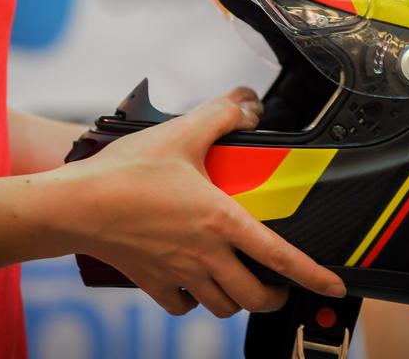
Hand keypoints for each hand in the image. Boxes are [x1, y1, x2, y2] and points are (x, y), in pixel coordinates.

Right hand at [62, 87, 345, 316]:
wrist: (75, 205)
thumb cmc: (126, 172)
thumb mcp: (182, 133)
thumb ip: (222, 114)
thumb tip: (248, 103)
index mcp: (221, 220)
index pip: (279, 256)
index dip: (312, 274)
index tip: (333, 285)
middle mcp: (205, 254)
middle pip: (253, 296)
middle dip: (273, 296)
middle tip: (278, 286)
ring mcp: (179, 273)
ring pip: (221, 307)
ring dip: (236, 299)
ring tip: (240, 284)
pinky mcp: (152, 283)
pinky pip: (183, 306)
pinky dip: (194, 302)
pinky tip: (194, 285)